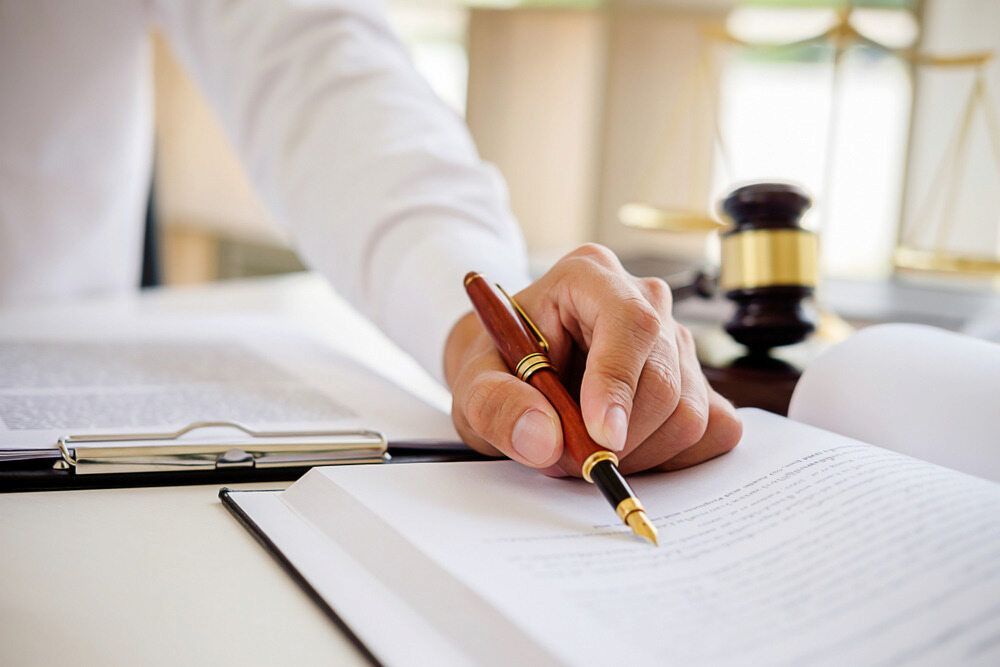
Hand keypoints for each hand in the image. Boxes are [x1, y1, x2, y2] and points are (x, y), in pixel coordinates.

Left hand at [444, 243, 741, 475]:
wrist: (513, 369)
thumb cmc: (499, 365)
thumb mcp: (473, 383)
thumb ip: (496, 405)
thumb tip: (543, 439)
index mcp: (588, 276)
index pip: (630, 322)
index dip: (619, 382)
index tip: (601, 437)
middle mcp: (643, 299)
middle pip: (664, 378)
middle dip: (618, 437)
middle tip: (567, 458)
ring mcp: (677, 339)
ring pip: (689, 412)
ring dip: (638, 453)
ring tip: (585, 449)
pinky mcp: (697, 380)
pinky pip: (712, 429)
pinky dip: (669, 457)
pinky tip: (627, 449)